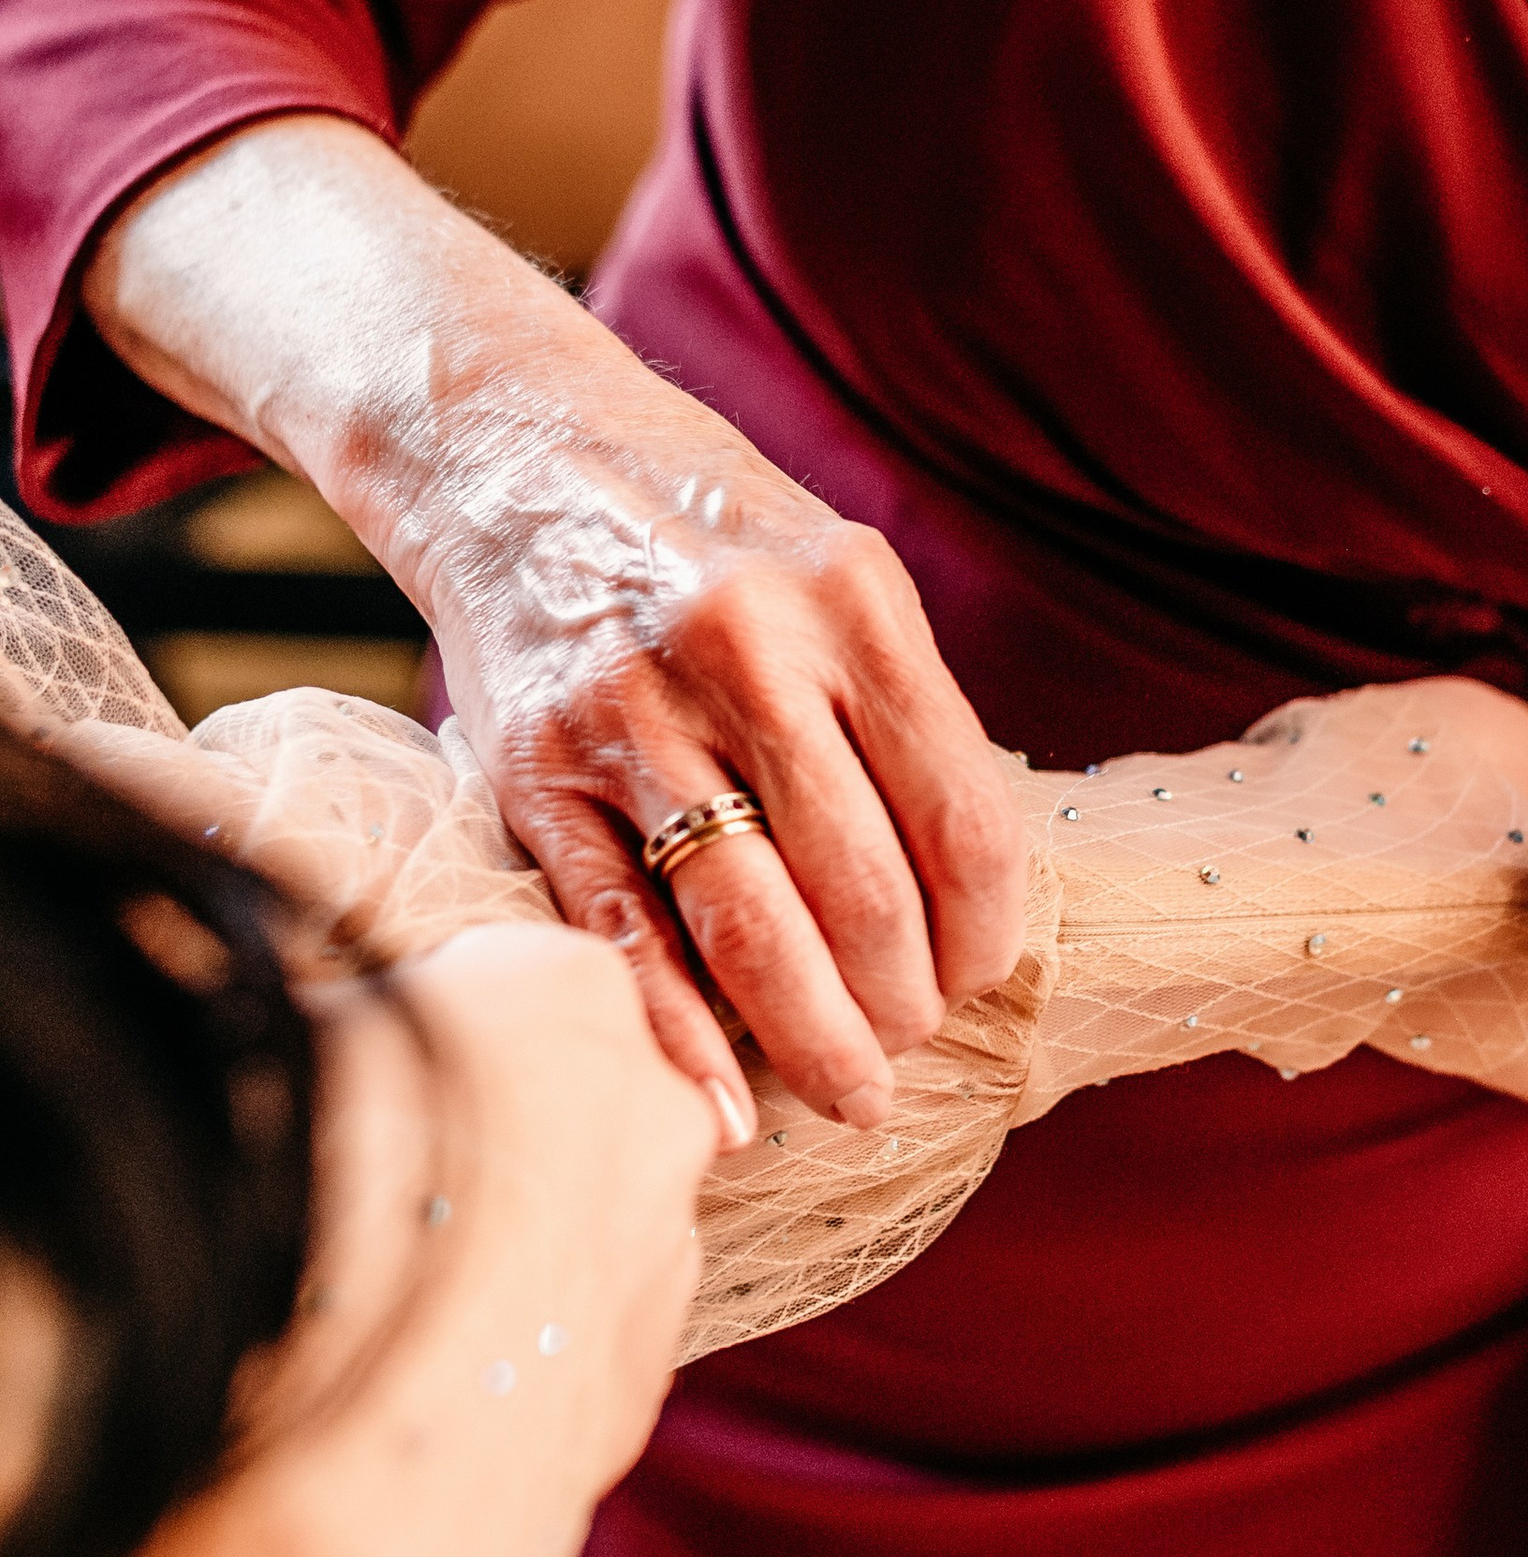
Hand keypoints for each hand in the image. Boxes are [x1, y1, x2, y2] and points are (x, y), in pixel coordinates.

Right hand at [87, 120, 1030, 1139]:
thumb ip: (903, 710)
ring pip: (753, 928)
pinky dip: (678, 1034)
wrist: (511, 452)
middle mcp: (750, 658)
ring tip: (852, 1094)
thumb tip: (967, 894)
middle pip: (866, 893)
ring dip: (816, 1039)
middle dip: (904, 1002)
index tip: (982, 975)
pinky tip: (722, 1104)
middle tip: (907, 1040)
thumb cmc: (709, 535)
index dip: (987, 930)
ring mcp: (633, 717)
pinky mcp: (536, 770)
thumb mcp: (839, 574)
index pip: (962, 818)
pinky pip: (621, 930)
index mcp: (853, 605)